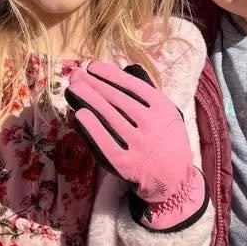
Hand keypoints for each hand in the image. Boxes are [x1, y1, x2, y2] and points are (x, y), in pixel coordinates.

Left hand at [66, 61, 207, 229]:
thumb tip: (131, 67)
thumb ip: (151, 91)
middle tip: (76, 75)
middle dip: (94, 84)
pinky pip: (105, 143)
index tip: (92, 67)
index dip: (110, 75)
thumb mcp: (168, 112)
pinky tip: (79, 115)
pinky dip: (92, 128)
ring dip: (88, 100)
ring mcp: (138, 145)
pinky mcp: (125, 164)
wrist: (173, 178)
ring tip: (73, 90)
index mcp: (162, 108)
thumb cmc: (167, 140)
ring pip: (109, 117)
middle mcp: (151, 124)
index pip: (133, 86)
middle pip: (117, 99)